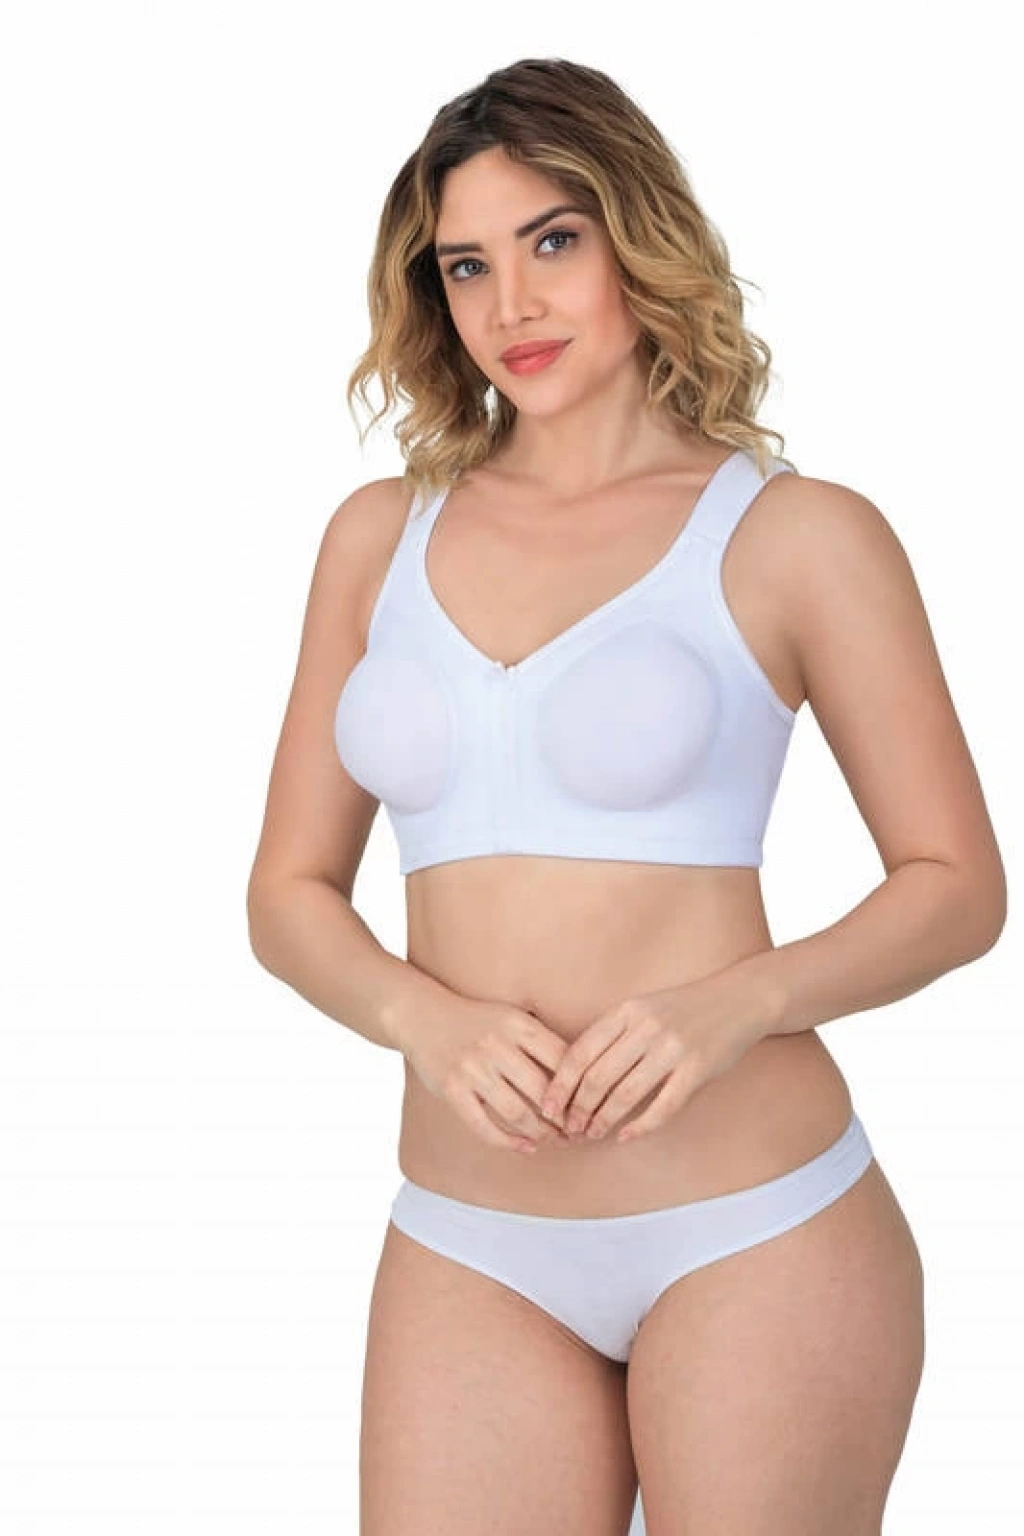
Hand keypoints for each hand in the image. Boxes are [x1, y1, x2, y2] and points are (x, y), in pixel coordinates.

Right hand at [403, 996, 574, 1154]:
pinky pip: (484, 1126)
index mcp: (518, 1025)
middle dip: (565, 1119)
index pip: (562, 1061)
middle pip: (543, 1092)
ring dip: (541, 1134)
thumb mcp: (512, 1018)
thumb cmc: (476, 1021)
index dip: (580, 1089)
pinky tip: (525, 1146)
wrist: (423, 1016)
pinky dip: (509, 1142)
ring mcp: (472, 1068)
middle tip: (577, 1132)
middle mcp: (496, 1045)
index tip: (590, 1106)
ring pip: (518, 1113)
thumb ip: (541, 1041)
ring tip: (555, 1141)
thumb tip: (581, 1077)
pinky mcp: (452, 1090)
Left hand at [539, 975, 772, 1143]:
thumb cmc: (684, 1008)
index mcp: (627, 1011)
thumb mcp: (643, 1007)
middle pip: (598, 1077)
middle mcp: (647, 1027)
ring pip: (626, 1094)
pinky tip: (627, 1137)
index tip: (548, 1107)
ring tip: (591, 1134)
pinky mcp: (697, 1069)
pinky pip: (663, 1106)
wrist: (738, 999)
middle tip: (568, 1129)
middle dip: (577, 1108)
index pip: (581, 1052)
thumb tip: (573, 1071)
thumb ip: (613, 1032)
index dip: (560, 1084)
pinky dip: (641, 1126)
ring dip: (604, 1120)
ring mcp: (672, 1048)